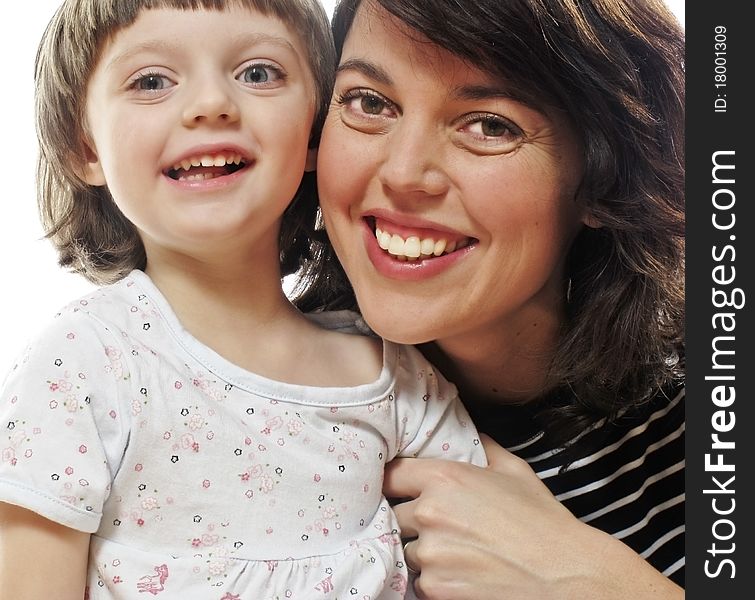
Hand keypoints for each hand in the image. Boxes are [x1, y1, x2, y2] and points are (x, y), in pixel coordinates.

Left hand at [384, 435, 682, 599]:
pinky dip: (435, 578)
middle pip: (396, 514)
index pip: (392, 475)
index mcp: (444, 479)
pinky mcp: (435, 588)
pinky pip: (419, 580)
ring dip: (425, 550)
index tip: (401, 488)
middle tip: (442, 525)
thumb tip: (471, 434)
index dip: (396, 482)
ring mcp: (430, 553)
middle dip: (413, 519)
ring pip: (408, 549)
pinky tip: (463, 572)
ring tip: (457, 551)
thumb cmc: (542, 522)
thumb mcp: (514, 471)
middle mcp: (429, 513)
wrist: (564, 575)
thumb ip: (483, 447)